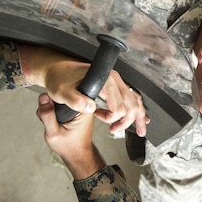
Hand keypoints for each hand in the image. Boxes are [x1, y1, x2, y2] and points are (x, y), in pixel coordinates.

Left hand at [20, 45, 149, 136]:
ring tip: (140, 131)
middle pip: (131, 104)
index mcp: (104, 80)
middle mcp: (113, 79)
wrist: (58, 70)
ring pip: (135, 101)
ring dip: (138, 117)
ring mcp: (116, 82)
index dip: (112, 117)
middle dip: (127, 121)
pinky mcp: (115, 85)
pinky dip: (139, 109)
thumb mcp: (62, 92)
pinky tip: (143, 119)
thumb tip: (91, 107)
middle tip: (114, 130)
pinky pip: (132, 97)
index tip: (99, 117)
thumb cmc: (59, 79)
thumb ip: (75, 100)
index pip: (119, 105)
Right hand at [36, 93, 105, 179]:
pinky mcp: (74, 111)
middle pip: (61, 95)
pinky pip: (61, 105)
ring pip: (59, 100)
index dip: (52, 98)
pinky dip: (55, 112)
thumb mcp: (53, 132)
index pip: (65, 91)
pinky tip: (55, 121)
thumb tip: (43, 97)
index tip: (49, 110)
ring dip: (52, 110)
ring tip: (53, 122)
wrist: (77, 155)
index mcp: (82, 109)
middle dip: (51, 105)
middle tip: (51, 120)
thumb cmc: (69, 147)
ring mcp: (78, 108)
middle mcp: (82, 106)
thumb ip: (47, 114)